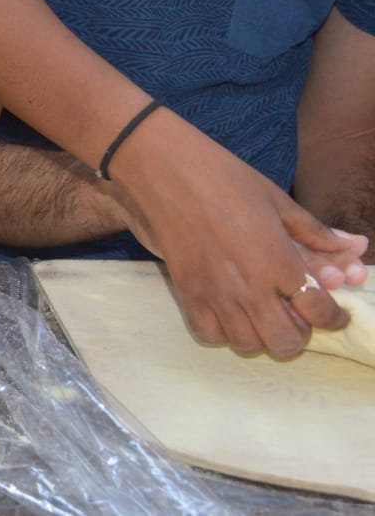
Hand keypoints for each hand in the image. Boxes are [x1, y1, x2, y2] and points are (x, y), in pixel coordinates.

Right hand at [114, 120, 366, 356]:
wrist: (163, 170)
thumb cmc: (223, 178)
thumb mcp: (277, 200)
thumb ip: (314, 233)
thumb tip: (353, 247)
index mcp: (278, 259)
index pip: (319, 310)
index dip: (335, 317)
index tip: (334, 312)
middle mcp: (249, 286)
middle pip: (286, 341)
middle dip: (299, 334)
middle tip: (296, 315)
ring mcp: (215, 294)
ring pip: (249, 345)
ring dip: (262, 336)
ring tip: (261, 315)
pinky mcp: (186, 294)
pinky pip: (210, 336)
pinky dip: (224, 333)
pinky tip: (228, 313)